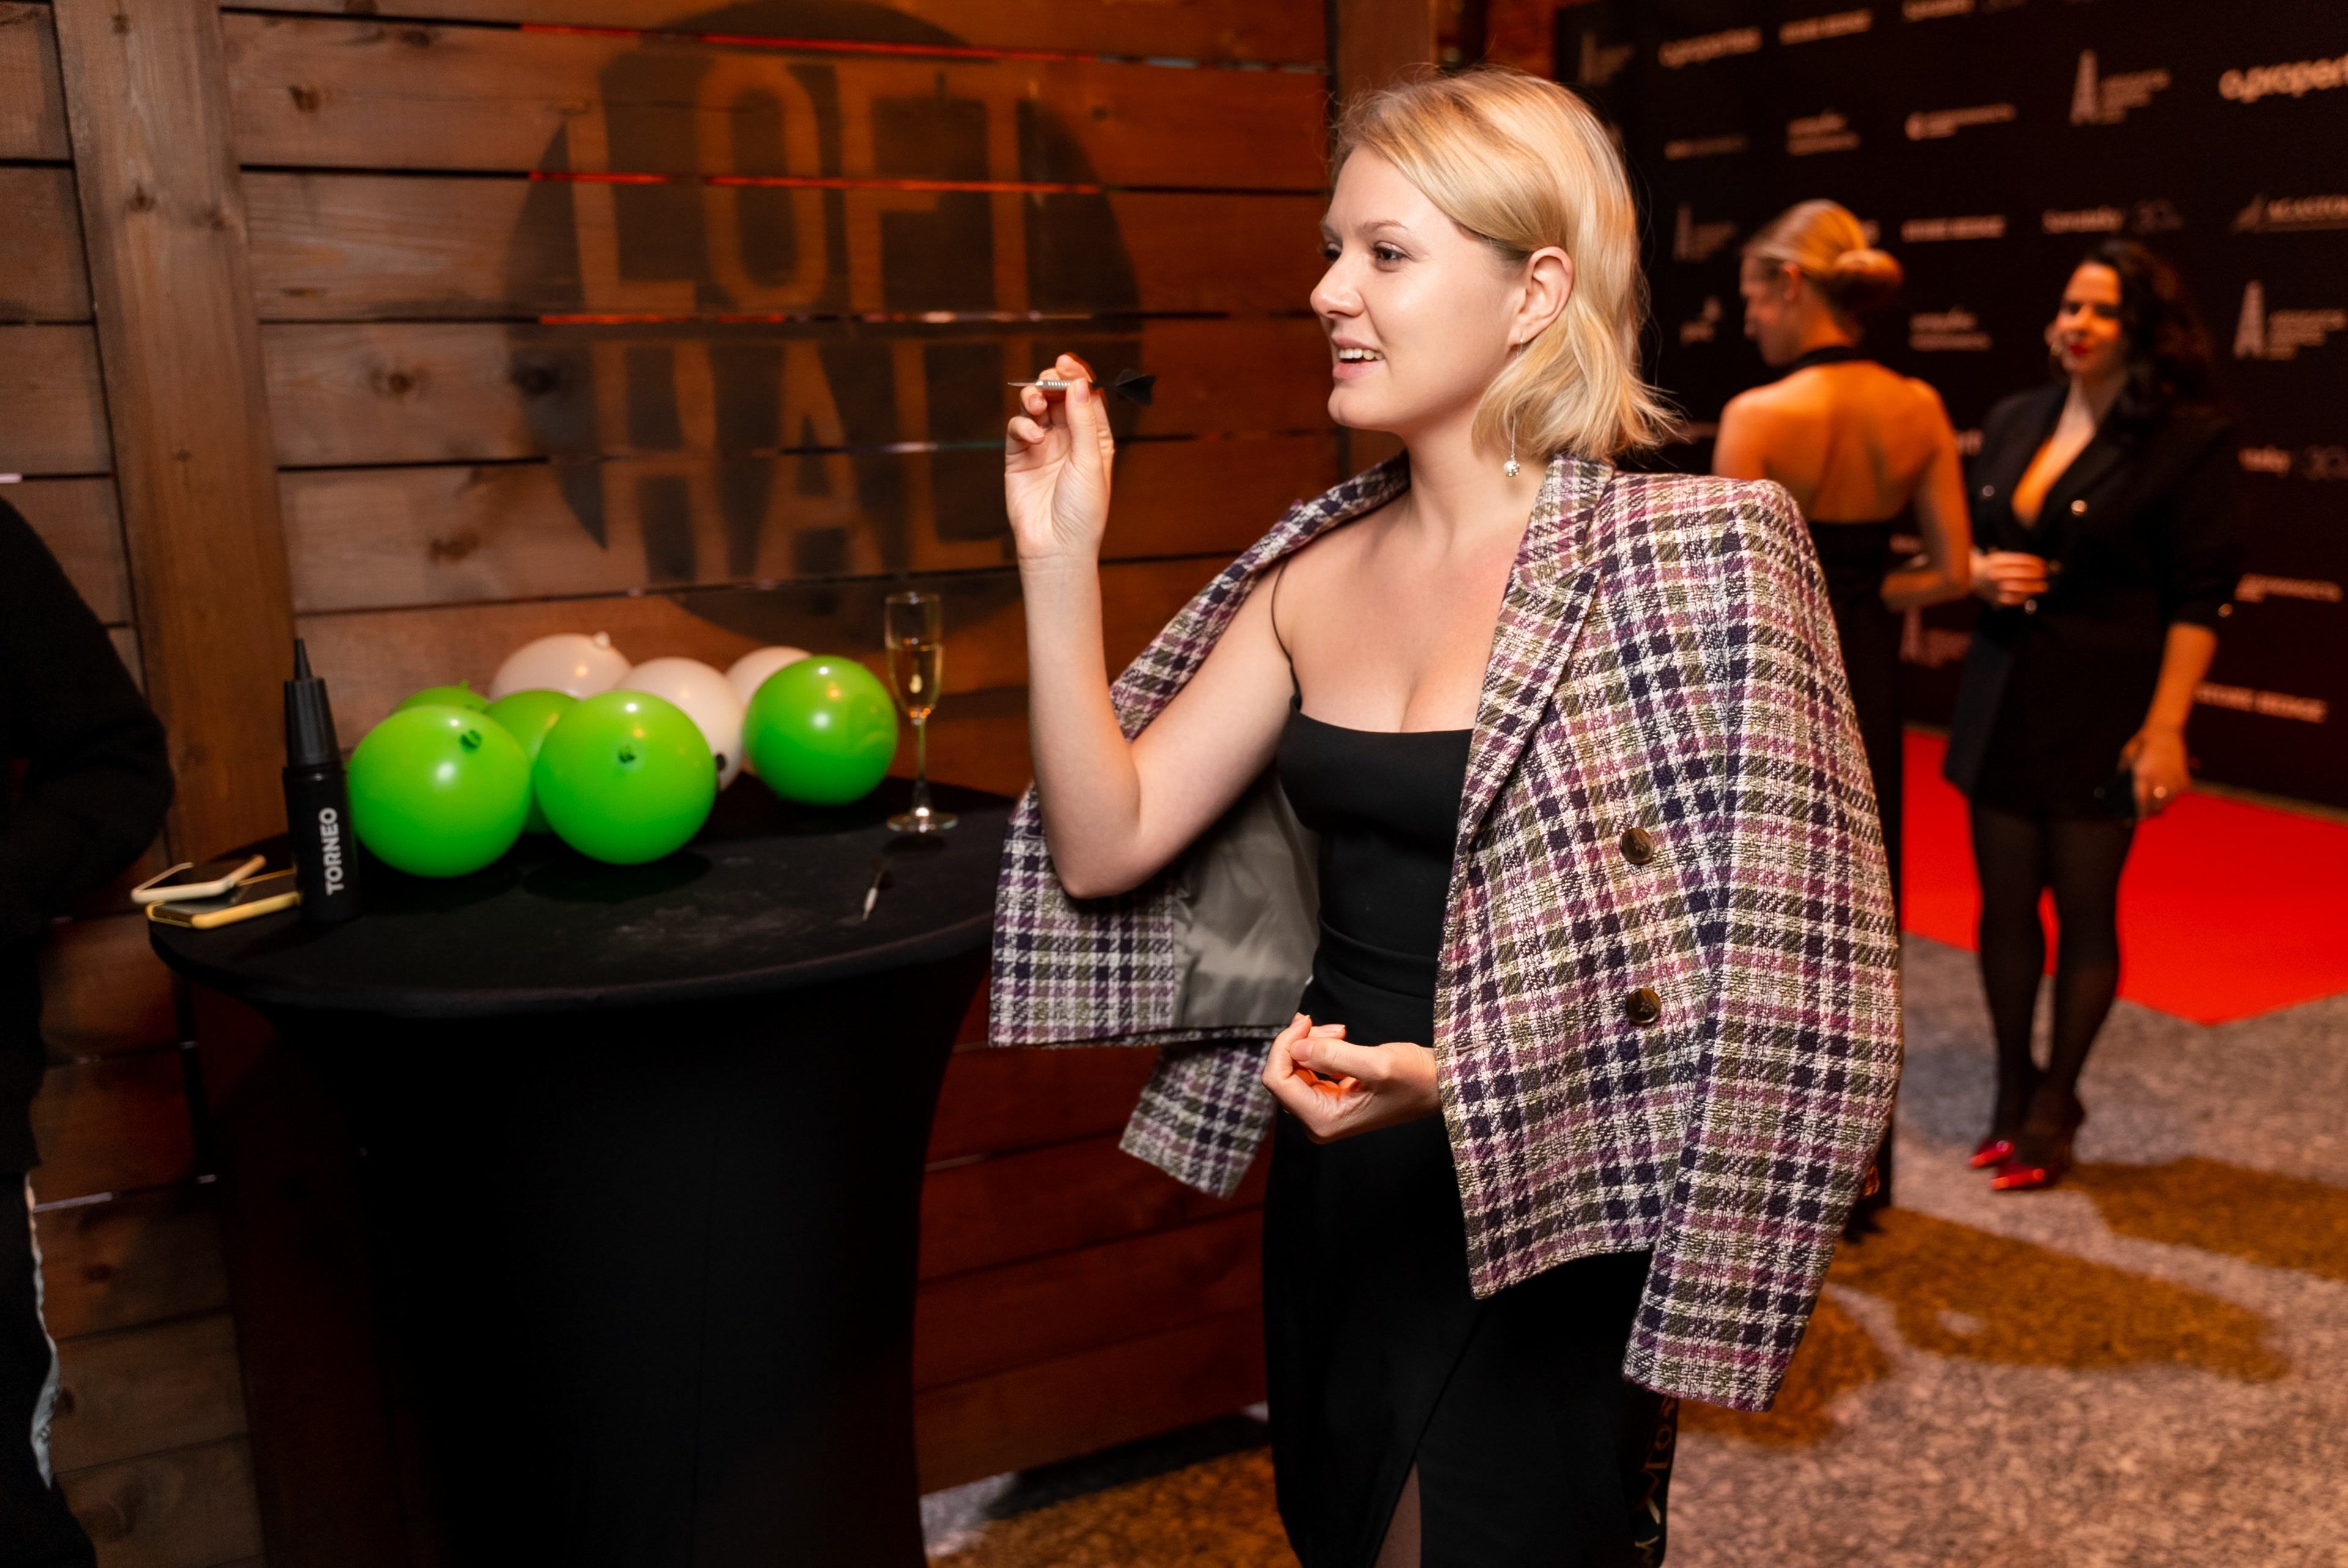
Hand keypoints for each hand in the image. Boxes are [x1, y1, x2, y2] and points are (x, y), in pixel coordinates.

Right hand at [1005, 352, 1115, 567]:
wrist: (1055, 546)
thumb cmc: (1082, 510)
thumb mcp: (1090, 461)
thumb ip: (1084, 420)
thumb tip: (1079, 382)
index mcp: (1095, 438)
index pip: (1086, 397)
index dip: (1077, 376)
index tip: (1067, 362)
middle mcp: (1069, 439)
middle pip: (1059, 396)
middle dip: (1052, 382)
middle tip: (1048, 378)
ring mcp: (1043, 446)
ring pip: (1035, 408)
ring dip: (1034, 397)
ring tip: (1035, 402)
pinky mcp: (1019, 457)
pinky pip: (1018, 428)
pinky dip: (1022, 425)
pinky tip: (1032, 436)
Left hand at [1260, 1013, 1441, 1142]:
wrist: (1439, 1085)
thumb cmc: (1417, 1080)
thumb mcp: (1378, 1064)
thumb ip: (1333, 1056)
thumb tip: (1296, 1047)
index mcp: (1323, 1121)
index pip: (1277, 1081)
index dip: (1284, 1045)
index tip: (1305, 1021)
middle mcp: (1317, 1122)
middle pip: (1283, 1074)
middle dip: (1302, 1043)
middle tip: (1336, 1029)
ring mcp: (1323, 1111)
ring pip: (1294, 1069)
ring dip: (1312, 1043)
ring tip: (1342, 1033)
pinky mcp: (1330, 1099)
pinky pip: (1307, 1069)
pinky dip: (1318, 1049)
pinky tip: (1340, 1039)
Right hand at [1972, 550, 2049, 606]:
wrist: (1972, 577)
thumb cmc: (1991, 566)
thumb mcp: (2000, 558)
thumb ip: (2016, 561)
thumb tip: (2037, 566)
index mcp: (1997, 561)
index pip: (2020, 561)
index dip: (2034, 563)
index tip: (2043, 564)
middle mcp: (1996, 573)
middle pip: (2020, 574)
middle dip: (2035, 574)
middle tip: (2043, 575)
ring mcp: (1995, 586)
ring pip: (2018, 587)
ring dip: (2033, 587)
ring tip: (2042, 586)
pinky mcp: (1995, 598)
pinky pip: (2012, 599)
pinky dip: (2023, 597)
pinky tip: (2030, 595)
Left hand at [2121, 726, 2188, 816]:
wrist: (2164, 730)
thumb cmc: (2141, 742)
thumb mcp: (2126, 756)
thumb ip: (2124, 773)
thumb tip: (2121, 788)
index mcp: (2143, 774)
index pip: (2141, 800)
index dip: (2139, 812)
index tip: (2137, 819)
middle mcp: (2159, 778)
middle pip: (2157, 804)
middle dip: (2151, 810)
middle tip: (2146, 811)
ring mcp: (2173, 777)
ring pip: (2170, 800)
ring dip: (2163, 803)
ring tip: (2156, 803)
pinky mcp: (2184, 774)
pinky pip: (2181, 792)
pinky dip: (2175, 794)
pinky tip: (2168, 792)